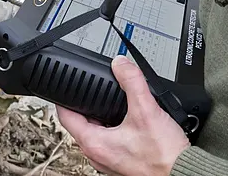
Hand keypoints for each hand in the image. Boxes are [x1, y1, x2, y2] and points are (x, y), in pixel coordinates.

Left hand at [57, 55, 189, 175]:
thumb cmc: (165, 158)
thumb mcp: (146, 111)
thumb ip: (132, 82)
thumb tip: (121, 64)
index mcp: (93, 144)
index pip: (65, 116)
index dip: (62, 98)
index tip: (62, 86)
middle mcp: (97, 155)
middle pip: (80, 123)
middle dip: (85, 105)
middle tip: (89, 90)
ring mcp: (109, 161)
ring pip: (95, 132)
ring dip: (100, 117)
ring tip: (107, 102)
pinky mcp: (122, 163)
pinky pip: (109, 141)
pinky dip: (112, 128)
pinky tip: (125, 120)